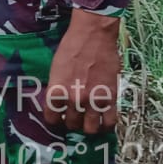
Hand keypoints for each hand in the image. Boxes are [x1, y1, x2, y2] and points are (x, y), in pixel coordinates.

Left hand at [44, 12, 120, 134]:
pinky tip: (103, 120)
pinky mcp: (111, 98)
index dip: (54, 120)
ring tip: (88, 120)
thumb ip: (57, 88)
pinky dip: (106, 125)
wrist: (93, 34)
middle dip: (71, 122)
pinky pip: (110, 122)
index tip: (57, 119)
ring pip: (91, 129)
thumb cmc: (72, 46)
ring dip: (88, 126)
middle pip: (71, 125)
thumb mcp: (55, 68)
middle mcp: (74, 99)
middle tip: (74, 117)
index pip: (51, 118)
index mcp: (57, 91)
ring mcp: (93, 100)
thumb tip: (58, 103)